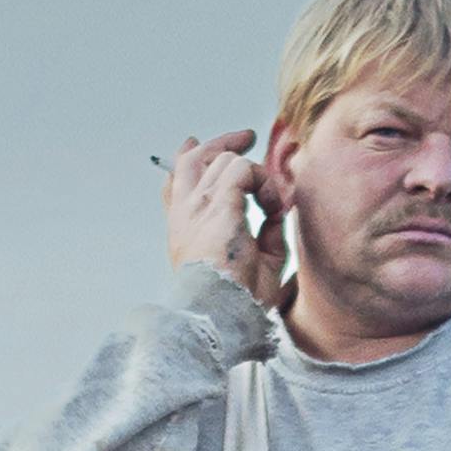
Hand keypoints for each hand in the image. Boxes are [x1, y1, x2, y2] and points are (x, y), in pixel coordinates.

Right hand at [164, 128, 281, 311]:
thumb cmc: (236, 302)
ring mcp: (197, 208)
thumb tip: (276, 213)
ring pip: (222, 159)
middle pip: (193, 161)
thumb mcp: (255, 263)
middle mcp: (185, 215)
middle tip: (246, 137)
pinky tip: (272, 203)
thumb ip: (264, 234)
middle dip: (222, 144)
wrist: (221, 313)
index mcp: (184, 232)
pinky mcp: (217, 205)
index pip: (174, 185)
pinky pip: (241, 169)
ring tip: (271, 198)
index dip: (184, 161)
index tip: (191, 145)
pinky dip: (262, 180)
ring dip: (254, 171)